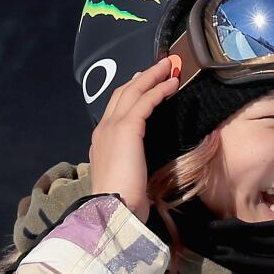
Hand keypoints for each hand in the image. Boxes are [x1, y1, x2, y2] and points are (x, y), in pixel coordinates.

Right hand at [88, 54, 179, 221]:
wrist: (114, 206)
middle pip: (122, 93)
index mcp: (102, 140)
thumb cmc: (123, 199)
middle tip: (160, 66)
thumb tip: (142, 157)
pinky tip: (171, 84)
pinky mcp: (126, 128)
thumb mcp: (127, 174)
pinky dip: (158, 89)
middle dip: (142, 78)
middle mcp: (104, 129)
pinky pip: (144, 101)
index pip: (116, 108)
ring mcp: (112, 126)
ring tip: (168, 67)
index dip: (132, 92)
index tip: (144, 82)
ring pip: (133, 92)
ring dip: (152, 77)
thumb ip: (131, 160)